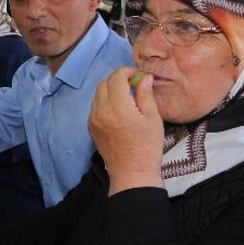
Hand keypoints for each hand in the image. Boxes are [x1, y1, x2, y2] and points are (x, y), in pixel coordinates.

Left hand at [88, 67, 164, 194]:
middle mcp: (100, 110)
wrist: (132, 172)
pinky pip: (95, 107)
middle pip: (104, 83)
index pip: (116, 77)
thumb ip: (145, 94)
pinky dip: (104, 101)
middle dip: (117, 79)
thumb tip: (144, 77)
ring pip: (97, 95)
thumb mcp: (152, 118)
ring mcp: (93, 119)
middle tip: (132, 84)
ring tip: (126, 96)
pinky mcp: (91, 128)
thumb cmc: (147, 146)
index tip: (138, 76)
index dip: (127, 72)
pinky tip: (118, 109)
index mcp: (117, 106)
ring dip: (110, 89)